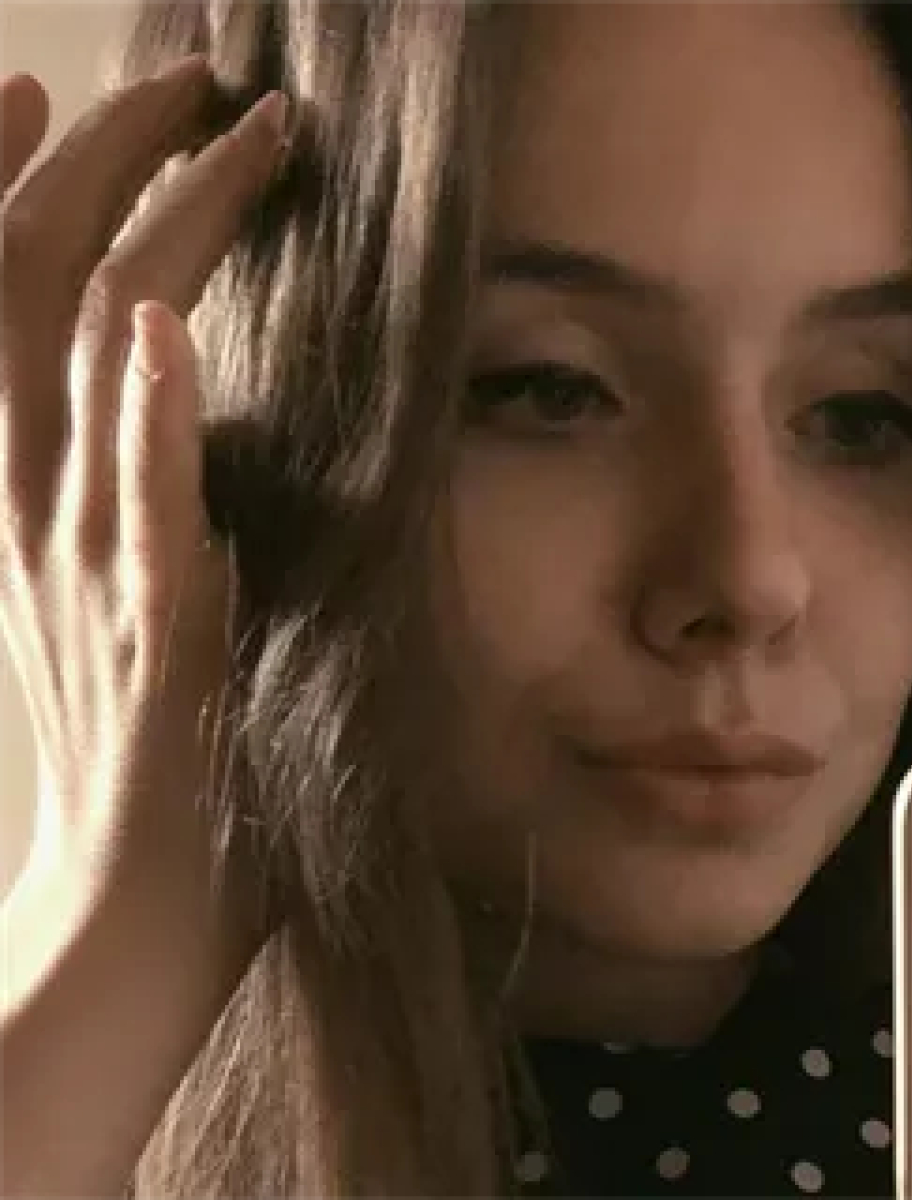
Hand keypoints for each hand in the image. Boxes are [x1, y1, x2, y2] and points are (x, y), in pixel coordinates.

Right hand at [0, 58, 286, 937]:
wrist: (124, 933)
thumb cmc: (162, 787)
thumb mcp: (153, 628)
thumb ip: (169, 528)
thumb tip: (211, 441)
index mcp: (44, 518)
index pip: (11, 318)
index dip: (21, 194)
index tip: (46, 85)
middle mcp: (40, 525)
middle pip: (39, 297)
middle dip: (107, 167)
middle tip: (185, 71)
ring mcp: (86, 580)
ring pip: (91, 368)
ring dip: (160, 230)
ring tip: (226, 120)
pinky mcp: (152, 648)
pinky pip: (139, 513)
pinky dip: (150, 417)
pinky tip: (171, 321)